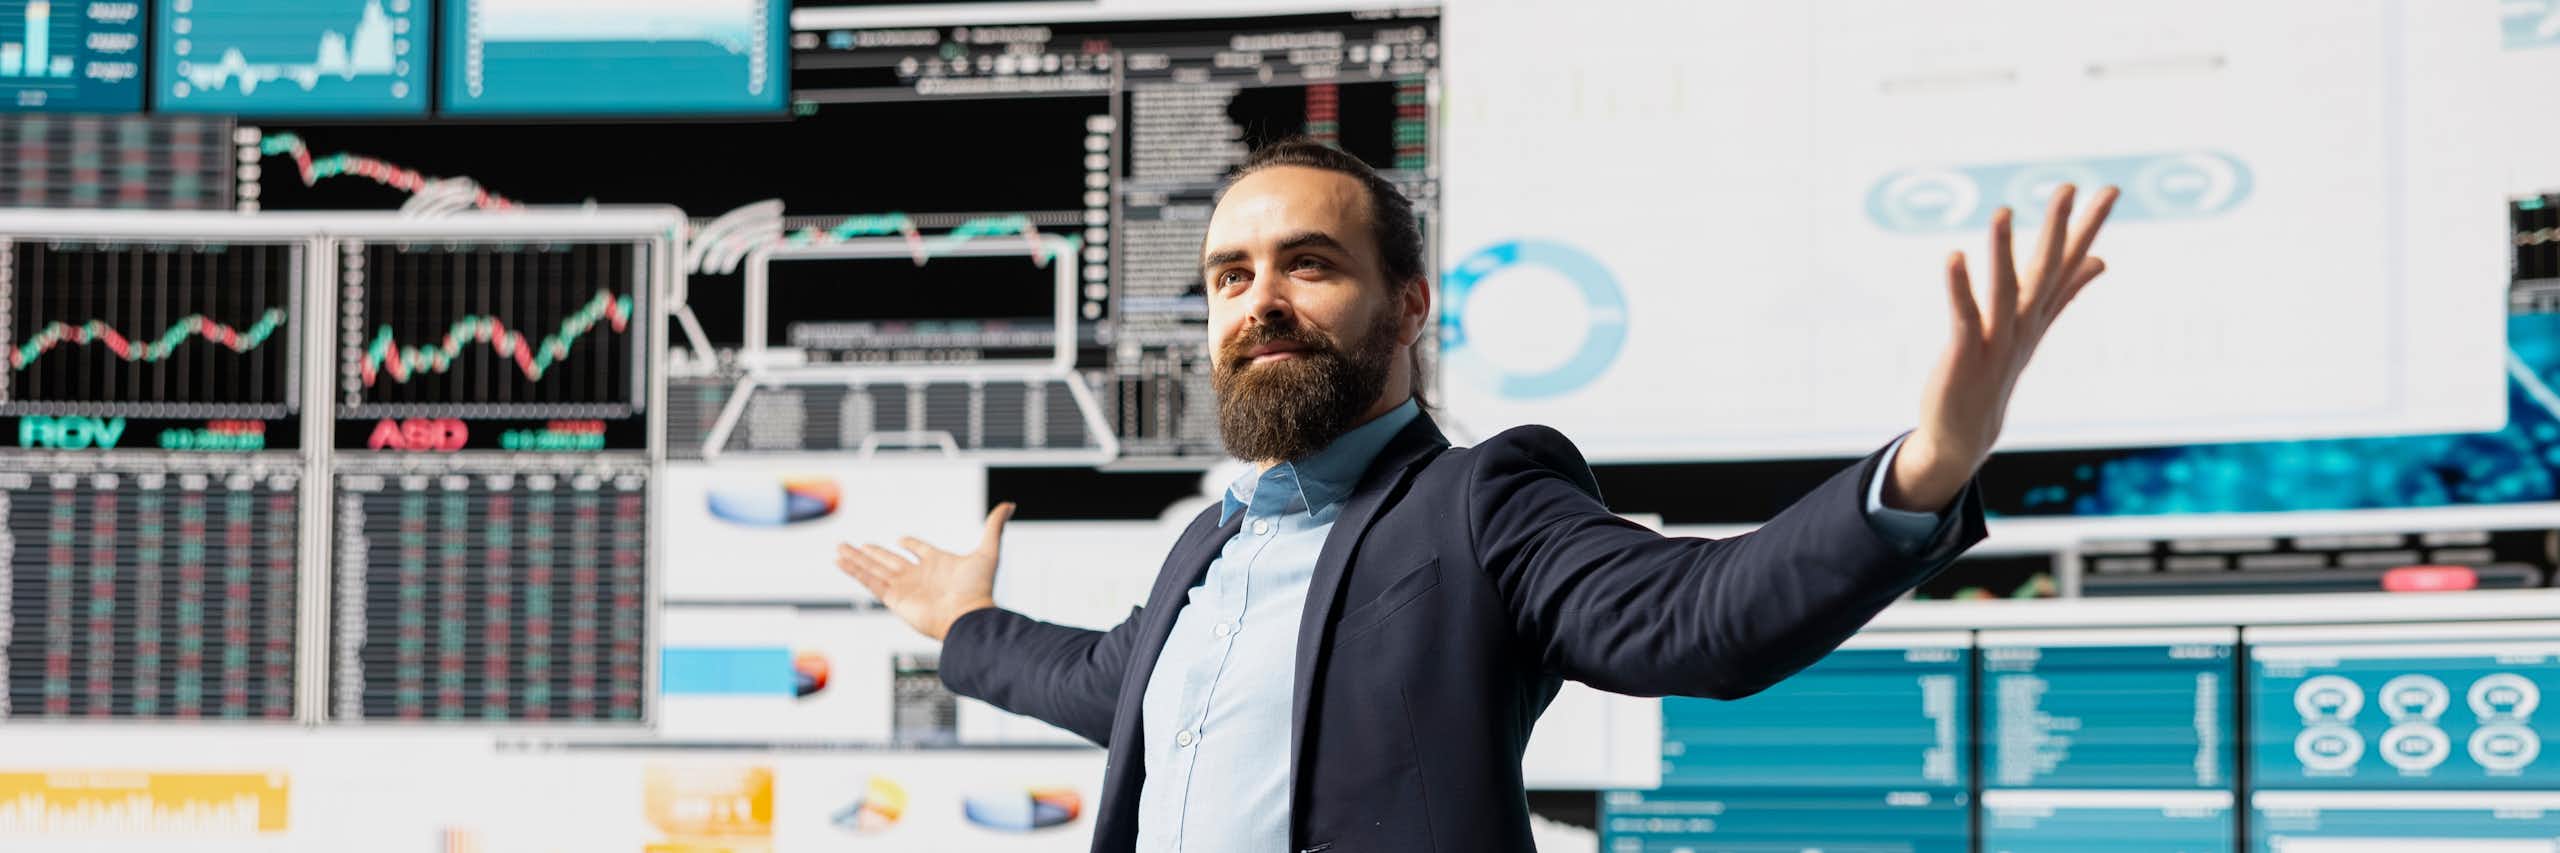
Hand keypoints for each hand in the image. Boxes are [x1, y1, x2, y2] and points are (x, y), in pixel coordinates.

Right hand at [835, 502, 1014, 640]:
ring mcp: (905, 587)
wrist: (968, 617)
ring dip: (857, 559)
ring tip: (840, 548)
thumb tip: (1009, 504)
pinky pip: (870, 582)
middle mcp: (919, 576)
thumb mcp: (988, 551)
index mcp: (938, 564)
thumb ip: (994, 526)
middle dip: (873, 552)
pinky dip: (855, 571)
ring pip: (875, 569)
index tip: (901, 538)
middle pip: (890, 560)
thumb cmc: (979, 590)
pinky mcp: (895, 598)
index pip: (920, 551)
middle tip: (857, 544)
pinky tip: (841, 561)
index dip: (911, 544)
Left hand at [1887, 184, 2117, 512]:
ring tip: (2001, 210)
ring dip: (2003, 251)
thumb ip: (2066, 292)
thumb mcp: (2035, 328)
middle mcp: (2024, 325)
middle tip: (2068, 185)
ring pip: (2004, 290)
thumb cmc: (1996, 373)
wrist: (1966, 433)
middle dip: (2058, 229)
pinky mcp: (1965, 355)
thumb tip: (2101, 260)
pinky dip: (1959, 288)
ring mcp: (1997, 342)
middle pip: (2045, 272)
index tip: (2110, 189)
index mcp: (2039, 314)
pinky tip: (1953, 256)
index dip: (2089, 227)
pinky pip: (1964, 317)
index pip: (2069, 264)